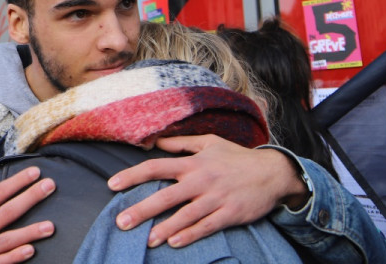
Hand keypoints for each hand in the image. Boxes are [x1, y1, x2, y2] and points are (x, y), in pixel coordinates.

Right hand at [0, 166, 54, 263]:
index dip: (17, 181)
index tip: (34, 172)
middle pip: (7, 212)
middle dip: (30, 197)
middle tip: (50, 186)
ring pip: (8, 239)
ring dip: (30, 232)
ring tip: (51, 226)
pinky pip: (0, 263)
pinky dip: (15, 257)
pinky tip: (30, 250)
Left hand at [107, 134, 309, 248]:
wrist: (273, 172)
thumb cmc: (237, 157)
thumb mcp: (209, 142)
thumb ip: (181, 143)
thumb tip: (156, 141)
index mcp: (192, 163)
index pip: (155, 167)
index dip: (132, 176)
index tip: (113, 185)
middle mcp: (200, 180)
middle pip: (165, 195)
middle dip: (141, 209)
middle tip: (121, 222)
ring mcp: (215, 198)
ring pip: (184, 215)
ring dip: (164, 228)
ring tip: (146, 239)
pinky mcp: (230, 214)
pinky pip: (206, 226)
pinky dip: (190, 235)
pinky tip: (174, 243)